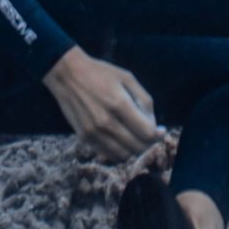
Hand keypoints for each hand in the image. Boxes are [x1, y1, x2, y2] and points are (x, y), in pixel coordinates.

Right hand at [43, 48, 158, 163]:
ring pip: (124, 155)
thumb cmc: (100, 73)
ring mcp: (94, 132)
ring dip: (134, 149)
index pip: (146, 133)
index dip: (158, 135)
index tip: (162, 131)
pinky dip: (119, 151)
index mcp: (119, 104)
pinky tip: (122, 139)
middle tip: (150, 134)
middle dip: (149, 142)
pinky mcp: (84, 137)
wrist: (67, 74)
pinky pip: (108, 154)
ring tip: (136, 137)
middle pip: (137, 147)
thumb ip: (144, 100)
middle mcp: (106, 122)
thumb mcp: (127, 78)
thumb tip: (154, 123)